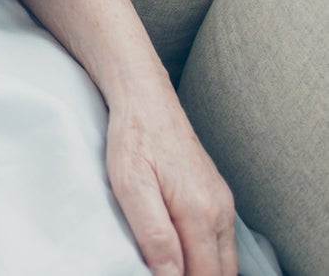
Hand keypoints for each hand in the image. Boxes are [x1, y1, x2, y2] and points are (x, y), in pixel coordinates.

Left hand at [106, 93, 235, 275]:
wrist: (145, 97)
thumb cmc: (133, 137)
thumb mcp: (130, 184)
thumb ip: (154, 234)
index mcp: (200, 212)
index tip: (156, 275)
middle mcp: (220, 210)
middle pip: (220, 273)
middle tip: (161, 271)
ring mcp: (222, 203)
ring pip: (224, 260)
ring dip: (203, 271)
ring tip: (169, 265)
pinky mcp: (217, 196)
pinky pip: (220, 241)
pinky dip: (207, 256)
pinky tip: (182, 252)